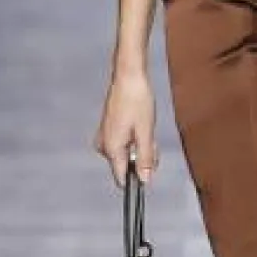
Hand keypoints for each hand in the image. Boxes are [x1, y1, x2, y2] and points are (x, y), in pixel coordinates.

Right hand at [94, 70, 157, 186]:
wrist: (128, 77)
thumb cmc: (137, 101)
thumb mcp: (146, 132)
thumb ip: (145, 158)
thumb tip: (145, 180)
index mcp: (112, 148)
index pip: (122, 178)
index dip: (138, 178)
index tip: (149, 169)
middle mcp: (104, 145)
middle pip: (126, 166)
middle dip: (142, 158)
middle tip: (151, 140)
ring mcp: (105, 137)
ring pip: (126, 154)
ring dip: (139, 147)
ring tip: (145, 129)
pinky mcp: (108, 130)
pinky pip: (123, 144)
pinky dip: (134, 139)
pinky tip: (139, 126)